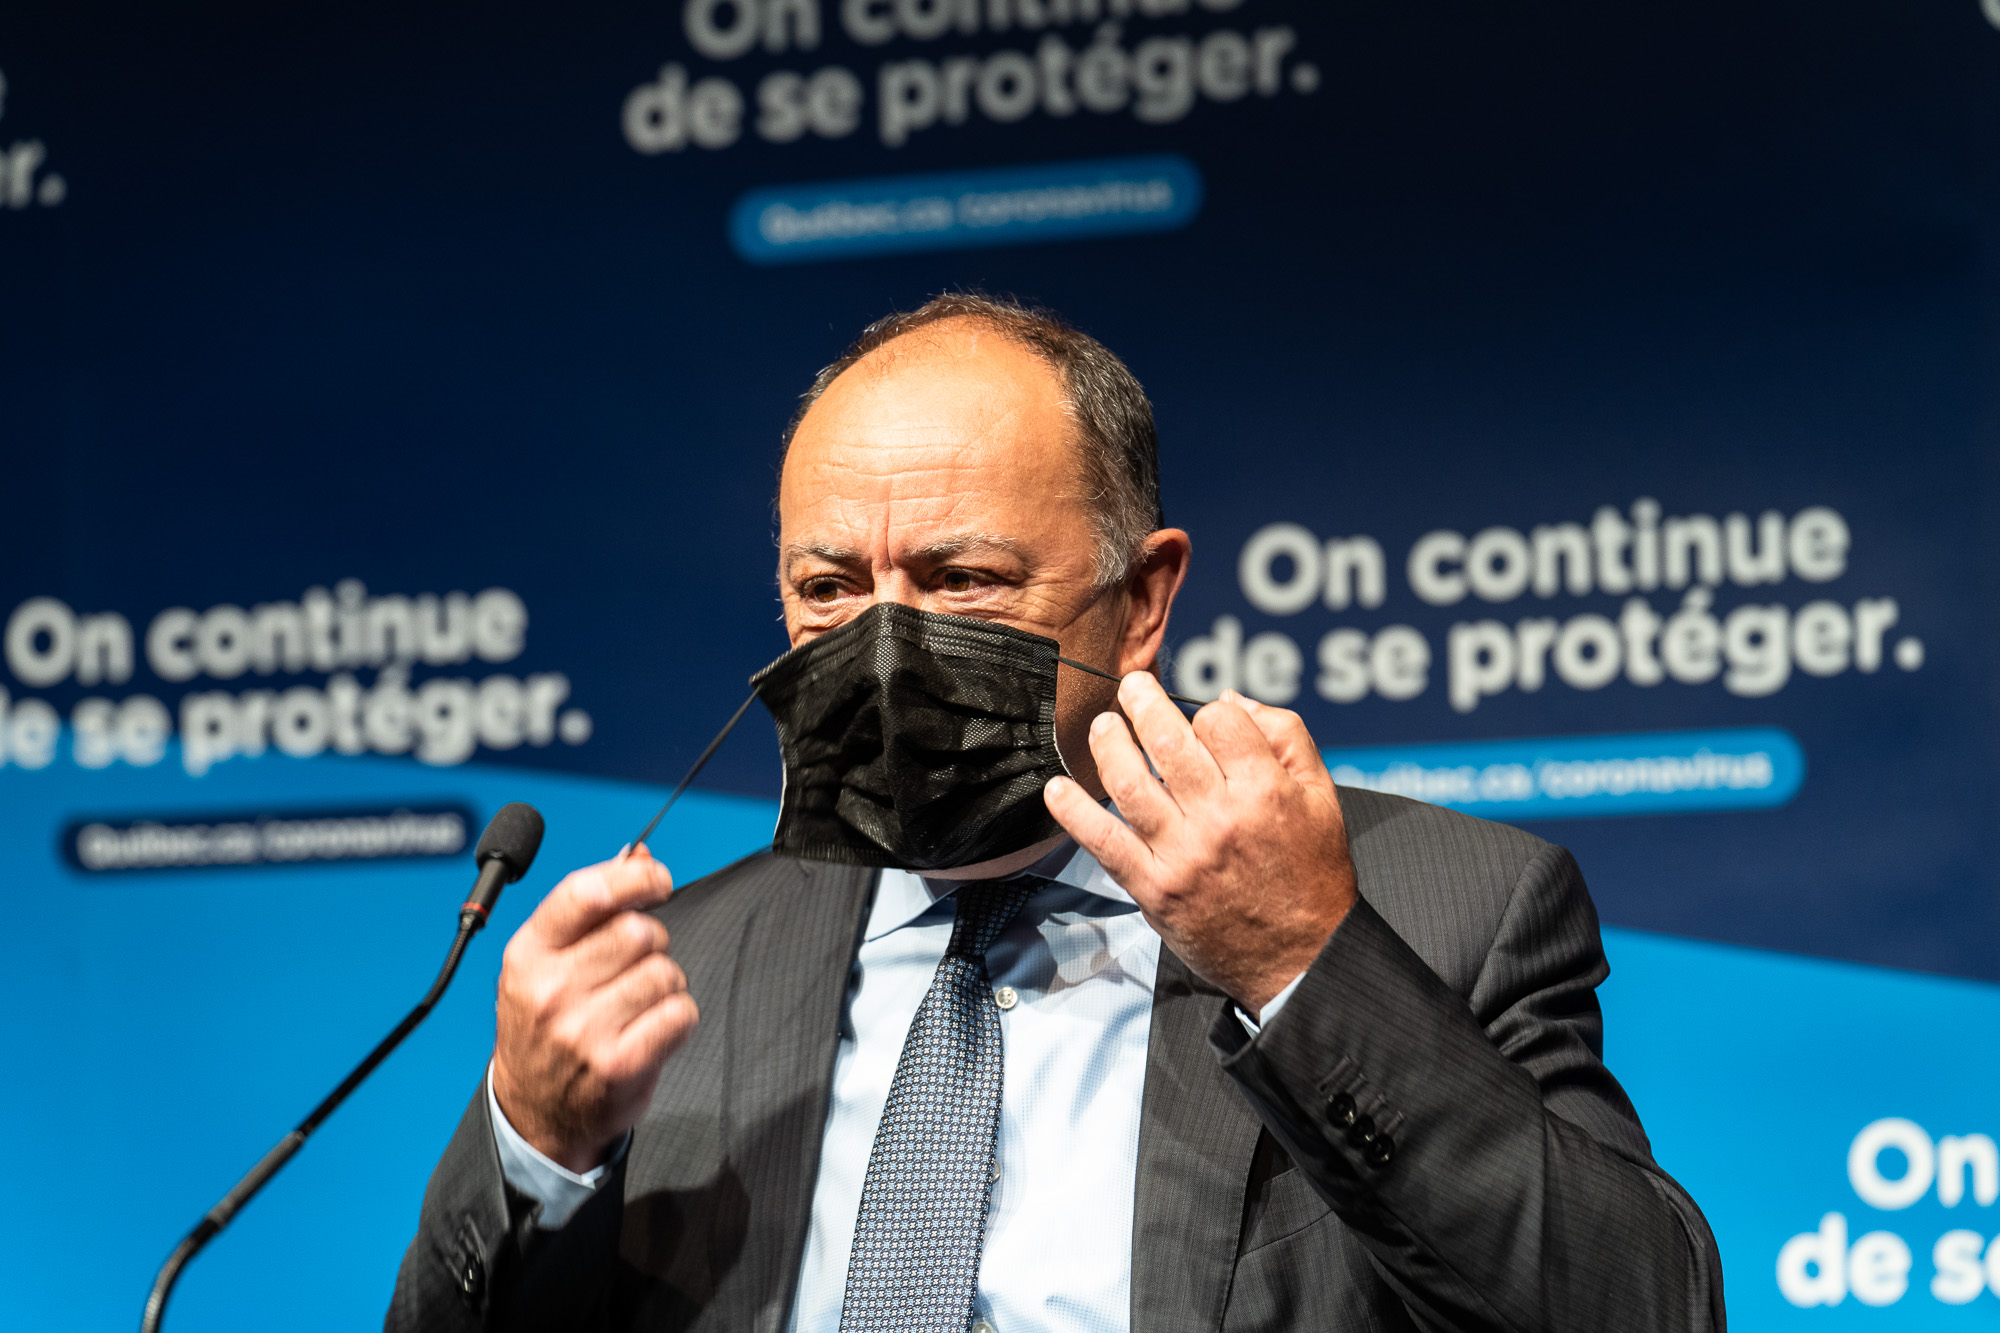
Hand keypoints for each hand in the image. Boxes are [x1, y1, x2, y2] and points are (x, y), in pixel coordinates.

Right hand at [490, 844, 696, 1172]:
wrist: (534, 1111)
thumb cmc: (546, 1024)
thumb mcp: (547, 960)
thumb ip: (591, 907)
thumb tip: (638, 855)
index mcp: (529, 954)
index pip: (587, 893)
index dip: (634, 877)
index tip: (657, 880)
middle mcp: (551, 990)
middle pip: (638, 931)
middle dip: (651, 943)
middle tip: (633, 967)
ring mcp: (583, 1030)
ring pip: (665, 973)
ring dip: (664, 984)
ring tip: (636, 1005)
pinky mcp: (618, 1064)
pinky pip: (680, 1014)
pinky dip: (678, 1018)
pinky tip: (651, 1030)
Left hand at [1044, 675, 1356, 1015]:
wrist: (1302, 956)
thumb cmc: (1310, 876)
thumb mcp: (1322, 796)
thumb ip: (1286, 737)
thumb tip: (1232, 701)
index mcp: (1265, 791)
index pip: (1218, 722)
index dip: (1208, 710)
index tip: (1204, 719)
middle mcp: (1220, 819)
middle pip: (1166, 741)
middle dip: (1142, 703)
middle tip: (1131, 688)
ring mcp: (1182, 854)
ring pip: (1129, 782)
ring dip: (1107, 743)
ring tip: (1103, 725)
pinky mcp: (1154, 888)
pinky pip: (1103, 842)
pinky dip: (1073, 812)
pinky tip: (1057, 790)